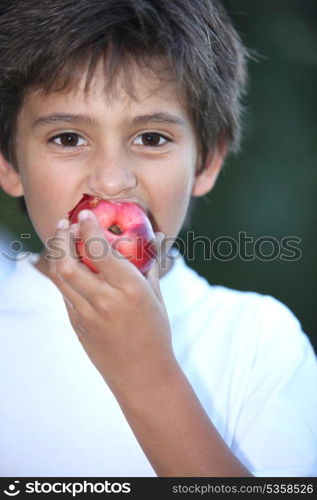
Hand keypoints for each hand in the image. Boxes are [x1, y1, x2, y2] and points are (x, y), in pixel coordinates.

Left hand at [47, 211, 175, 397]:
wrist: (141, 374)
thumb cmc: (155, 333)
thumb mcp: (157, 296)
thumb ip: (151, 264)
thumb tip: (156, 236)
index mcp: (130, 290)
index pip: (100, 250)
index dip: (89, 228)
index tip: (86, 214)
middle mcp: (105, 300)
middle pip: (68, 262)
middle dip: (62, 237)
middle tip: (65, 223)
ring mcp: (87, 314)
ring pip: (59, 276)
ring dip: (56, 252)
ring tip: (62, 238)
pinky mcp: (77, 324)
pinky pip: (64, 292)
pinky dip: (62, 272)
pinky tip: (69, 263)